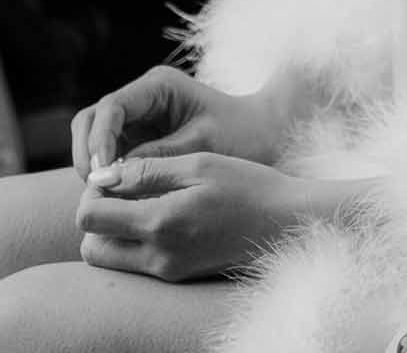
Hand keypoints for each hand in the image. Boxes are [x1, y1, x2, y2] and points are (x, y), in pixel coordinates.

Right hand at [71, 65, 284, 179]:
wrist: (265, 136)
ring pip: (93, 138)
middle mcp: (142, 99)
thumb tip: (112, 176)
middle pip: (92, 120)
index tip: (100, 173)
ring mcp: (137, 121)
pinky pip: (108, 158)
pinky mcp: (137, 143)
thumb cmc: (241, 135)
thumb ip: (158, 156)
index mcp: (158, 87)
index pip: (112, 107)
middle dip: (87, 153)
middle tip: (94, 189)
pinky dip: (104, 177)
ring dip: (91, 166)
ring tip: (102, 197)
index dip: (99, 139)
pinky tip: (114, 200)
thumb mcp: (203, 146)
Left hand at [75, 151, 305, 280]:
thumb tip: (104, 176)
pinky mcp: (176, 276)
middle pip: (91, 247)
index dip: (92, 191)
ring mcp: (166, 271)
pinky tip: (160, 213)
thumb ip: (149, 169)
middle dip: (95, 216)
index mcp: (160, 222)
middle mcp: (157, 255)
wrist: (284, 222)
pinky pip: (134, 264)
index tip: (114, 172)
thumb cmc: (246, 184)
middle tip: (120, 188)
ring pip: (109, 260)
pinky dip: (132, 240)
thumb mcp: (199, 163)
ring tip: (138, 200)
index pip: (90, 216)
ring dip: (110, 232)